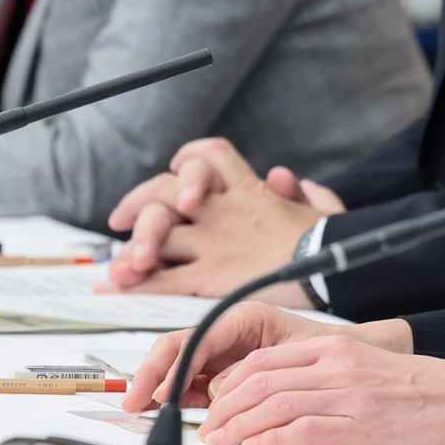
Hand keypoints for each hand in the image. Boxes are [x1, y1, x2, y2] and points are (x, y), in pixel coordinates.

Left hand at [96, 138, 340, 300]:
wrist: (328, 268)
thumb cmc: (328, 242)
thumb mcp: (320, 208)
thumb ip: (301, 192)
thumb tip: (283, 177)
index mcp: (247, 189)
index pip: (210, 156)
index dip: (188, 160)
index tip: (175, 169)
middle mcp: (222, 210)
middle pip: (165, 191)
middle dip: (138, 202)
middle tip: (119, 218)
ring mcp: (212, 242)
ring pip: (157, 233)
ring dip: (132, 248)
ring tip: (119, 265)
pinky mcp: (209, 276)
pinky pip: (161, 278)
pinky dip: (133, 284)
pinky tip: (115, 288)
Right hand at [120, 300, 369, 409]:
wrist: (352, 358)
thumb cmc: (330, 349)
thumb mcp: (298, 354)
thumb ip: (256, 371)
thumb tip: (216, 391)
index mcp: (245, 318)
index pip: (196, 338)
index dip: (174, 365)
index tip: (161, 392)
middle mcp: (228, 333)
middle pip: (178, 348)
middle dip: (153, 373)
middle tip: (135, 402)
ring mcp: (223, 353)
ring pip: (179, 367)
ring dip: (160, 388)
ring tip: (144, 411)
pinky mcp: (223, 373)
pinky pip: (192, 384)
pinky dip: (177, 398)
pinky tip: (168, 413)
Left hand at [197, 336, 444, 444]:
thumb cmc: (417, 388)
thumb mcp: (364, 366)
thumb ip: (322, 374)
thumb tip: (276, 398)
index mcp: (334, 347)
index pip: (264, 359)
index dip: (229, 383)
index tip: (214, 403)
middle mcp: (336, 364)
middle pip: (261, 381)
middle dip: (224, 407)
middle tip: (207, 429)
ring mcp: (347, 393)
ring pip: (274, 404)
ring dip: (238, 426)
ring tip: (219, 444)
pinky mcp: (360, 424)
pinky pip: (303, 430)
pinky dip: (271, 441)